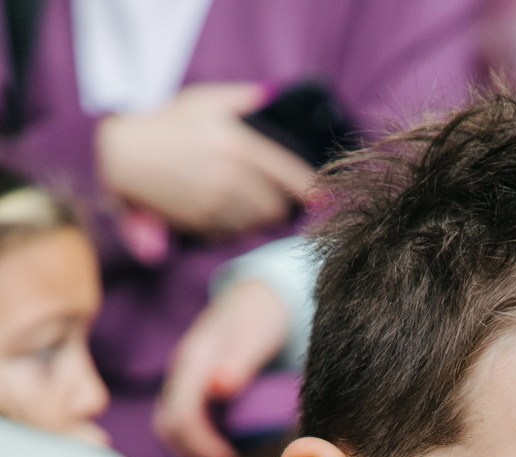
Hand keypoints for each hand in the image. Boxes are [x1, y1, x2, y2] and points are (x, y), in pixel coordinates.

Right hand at [96, 83, 315, 237]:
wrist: (124, 155)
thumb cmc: (167, 124)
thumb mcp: (205, 100)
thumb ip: (243, 100)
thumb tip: (275, 97)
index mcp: (238, 144)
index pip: (289, 174)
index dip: (311, 189)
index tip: (323, 197)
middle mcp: (230, 176)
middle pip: (276, 205)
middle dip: (283, 206)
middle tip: (283, 203)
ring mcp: (216, 202)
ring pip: (257, 222)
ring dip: (262, 219)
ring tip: (259, 209)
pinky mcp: (202, 222)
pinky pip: (234, 232)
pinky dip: (238, 228)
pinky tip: (231, 214)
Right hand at [155, 278, 290, 456]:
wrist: (258, 295)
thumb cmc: (262, 316)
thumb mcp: (256, 333)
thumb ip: (239, 360)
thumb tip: (219, 388)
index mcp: (193, 362)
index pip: (180, 416)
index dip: (202, 448)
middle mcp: (181, 372)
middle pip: (168, 426)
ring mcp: (183, 380)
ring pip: (170, 427)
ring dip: (194, 454)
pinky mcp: (191, 387)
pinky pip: (182, 421)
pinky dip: (198, 444)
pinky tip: (225, 456)